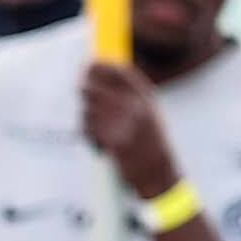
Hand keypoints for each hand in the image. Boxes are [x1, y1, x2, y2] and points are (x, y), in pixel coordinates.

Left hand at [77, 60, 179, 201]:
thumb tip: (100, 78)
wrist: (158, 175)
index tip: (88, 65)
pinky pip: (87, 129)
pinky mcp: (113, 141)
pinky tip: (98, 144)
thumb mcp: (148, 114)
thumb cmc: (150, 145)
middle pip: (95, 89)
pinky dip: (88, 136)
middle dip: (85, 92)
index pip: (120, 72)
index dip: (101, 66)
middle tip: (82, 93)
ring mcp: (125, 123)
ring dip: (86, 119)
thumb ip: (130, 96)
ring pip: (87, 110)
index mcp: (146, 98)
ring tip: (98, 131)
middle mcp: (136, 107)